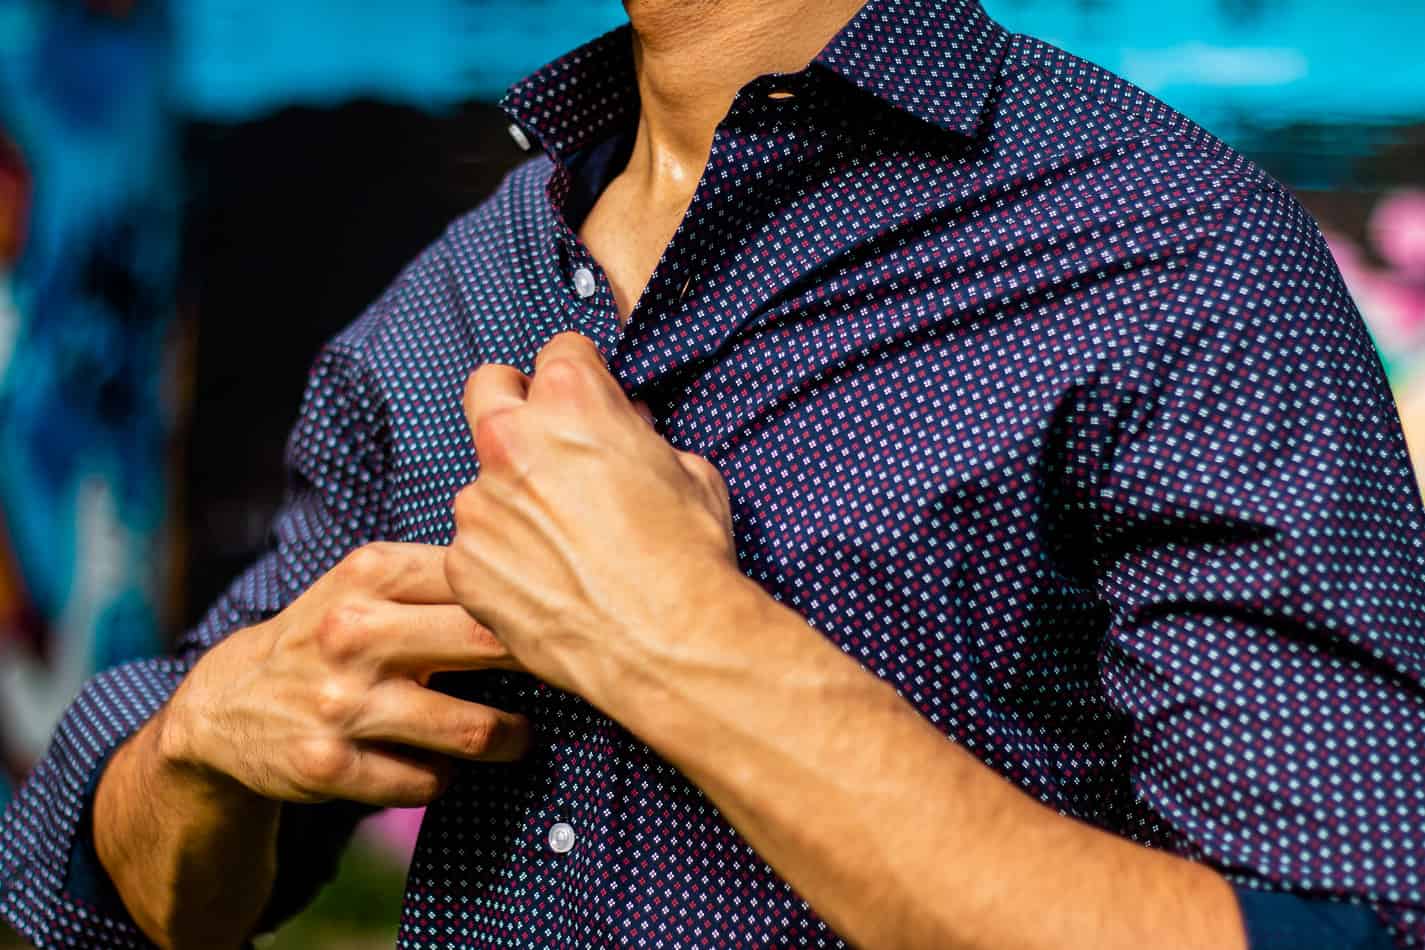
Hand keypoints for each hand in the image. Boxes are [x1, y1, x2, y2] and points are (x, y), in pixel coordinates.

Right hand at [162, 542, 532, 806]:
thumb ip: (440, 577)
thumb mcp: (365, 584)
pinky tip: (441, 766)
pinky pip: (426, 783)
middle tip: (561, 680)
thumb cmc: (327, 635)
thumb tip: (542, 585)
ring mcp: (340, 702)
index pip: (479, 580)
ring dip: (507, 738)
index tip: (564, 623)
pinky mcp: (328, 766)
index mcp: (370, 572)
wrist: (226, 706)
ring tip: (519, 736)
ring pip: (470, 729)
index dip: (531, 606)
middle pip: (486, 642)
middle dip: (538, 666)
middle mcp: (354, 632)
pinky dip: (443, 778)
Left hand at [445, 331, 742, 708]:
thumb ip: (639, 439)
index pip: (560, 352)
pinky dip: (503, 560)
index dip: (583, 377)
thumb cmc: (690, 557)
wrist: (670, 644)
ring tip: (561, 544)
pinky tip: (546, 585)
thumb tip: (625, 432)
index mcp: (572, 401)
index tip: (591, 402)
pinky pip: (475, 548)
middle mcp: (512, 441)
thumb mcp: (689, 471)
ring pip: (481, 481)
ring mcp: (480, 505)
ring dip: (511, 497)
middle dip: (515, 401)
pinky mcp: (465, 565)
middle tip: (544, 439)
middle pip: (489, 387)